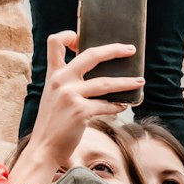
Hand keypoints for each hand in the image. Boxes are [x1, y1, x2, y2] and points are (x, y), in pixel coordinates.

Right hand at [24, 32, 141, 170]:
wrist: (44, 148)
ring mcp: (70, 95)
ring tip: (140, 81)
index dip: (69, 35)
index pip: (55, 42)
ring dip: (126, 82)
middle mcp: (61, 80)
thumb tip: (96, 75)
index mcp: (53, 74)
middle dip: (114, 50)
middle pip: (91, 55)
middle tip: (131, 50)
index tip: (83, 38)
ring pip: (106, 82)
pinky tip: (123, 106)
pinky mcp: (80, 111)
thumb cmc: (52, 122)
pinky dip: (117, 106)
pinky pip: (106, 105)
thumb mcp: (52, 95)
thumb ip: (66, 82)